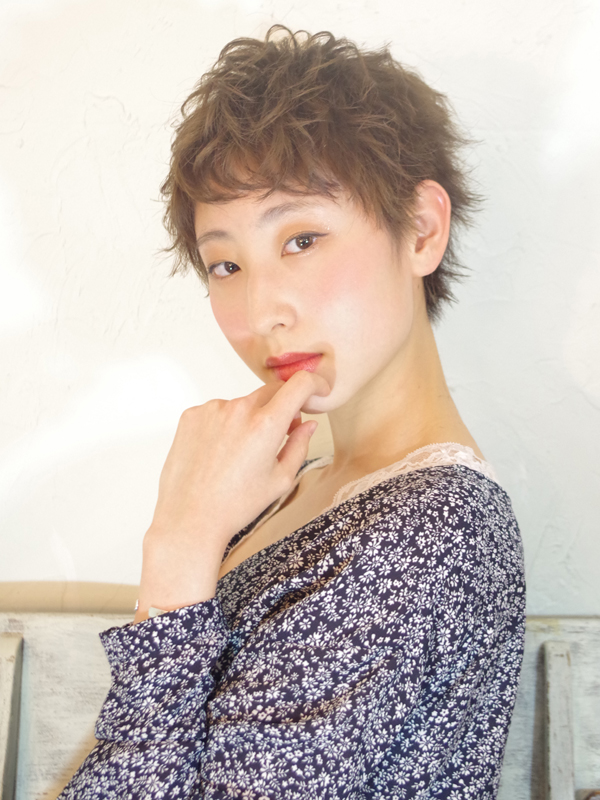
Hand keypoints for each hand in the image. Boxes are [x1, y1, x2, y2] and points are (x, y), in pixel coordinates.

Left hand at [133, 370, 329, 622]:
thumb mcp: (280, 480)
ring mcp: (212, 410)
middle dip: (280, 408)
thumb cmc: (236, 505)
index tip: (316, 390)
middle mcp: (238, 410)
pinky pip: (217, 411)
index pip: (299, 384)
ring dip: (248, 419)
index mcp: (266, 425)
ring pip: (242, 404)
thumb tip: (308, 424)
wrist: (190, 518)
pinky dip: (224, 425)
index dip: (314, 383)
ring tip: (238, 455)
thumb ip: (299, 446)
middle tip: (276, 436)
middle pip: (270, 392)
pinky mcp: (192, 415)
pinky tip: (218, 453)